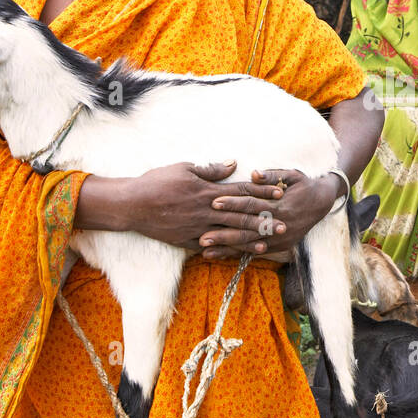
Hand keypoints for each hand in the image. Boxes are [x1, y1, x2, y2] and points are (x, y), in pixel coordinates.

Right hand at [119, 161, 286, 249]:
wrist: (132, 204)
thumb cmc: (157, 182)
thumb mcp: (184, 168)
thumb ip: (211, 170)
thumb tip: (233, 164)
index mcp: (208, 191)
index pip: (242, 190)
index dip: (263, 191)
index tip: (281, 192)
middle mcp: (206, 211)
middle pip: (241, 215)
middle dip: (264, 219)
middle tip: (284, 223)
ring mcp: (198, 228)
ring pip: (230, 233)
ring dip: (250, 238)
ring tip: (268, 242)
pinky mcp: (188, 241)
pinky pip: (212, 246)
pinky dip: (227, 250)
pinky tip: (240, 253)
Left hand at [200, 167, 339, 259]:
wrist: (322, 202)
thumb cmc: (303, 185)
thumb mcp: (292, 175)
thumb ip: (272, 175)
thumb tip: (254, 174)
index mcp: (281, 205)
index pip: (252, 204)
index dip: (233, 203)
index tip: (214, 202)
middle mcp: (280, 225)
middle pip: (247, 229)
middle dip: (224, 233)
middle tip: (202, 236)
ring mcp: (280, 239)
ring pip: (249, 245)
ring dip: (227, 248)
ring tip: (205, 250)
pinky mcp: (279, 246)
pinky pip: (254, 252)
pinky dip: (237, 254)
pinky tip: (220, 255)